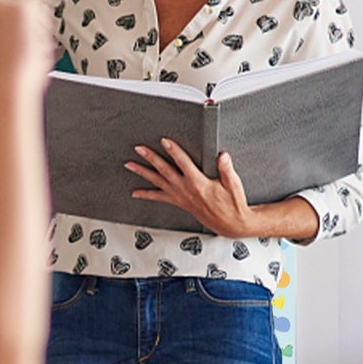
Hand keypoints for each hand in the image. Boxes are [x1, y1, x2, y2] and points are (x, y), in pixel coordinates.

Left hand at [126, 142, 258, 235]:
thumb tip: (222, 155)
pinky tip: (135, 192)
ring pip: (157, 182)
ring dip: (142, 172)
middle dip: (150, 158)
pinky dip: (146, 194)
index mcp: (198, 182)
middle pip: (164, 169)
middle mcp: (185, 189)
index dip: (173, 150)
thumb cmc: (232, 203)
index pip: (183, 162)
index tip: (164, 140)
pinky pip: (158, 197)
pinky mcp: (178, 202)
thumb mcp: (233, 184)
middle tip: (139, 149)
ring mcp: (179, 196)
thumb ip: (226, 169)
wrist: (230, 223)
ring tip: (129, 165)